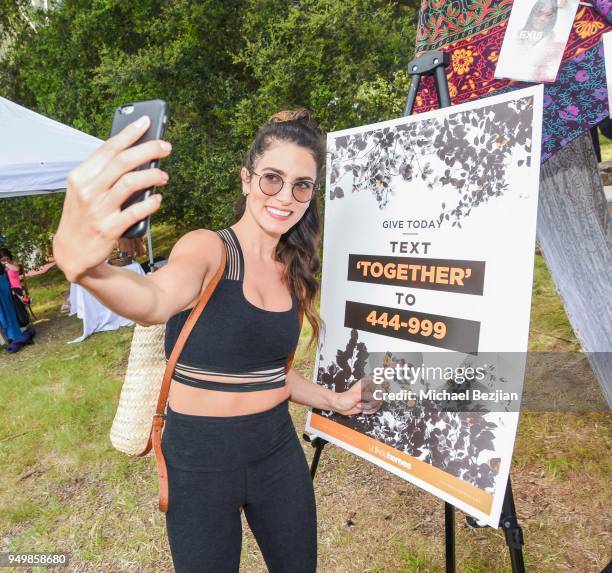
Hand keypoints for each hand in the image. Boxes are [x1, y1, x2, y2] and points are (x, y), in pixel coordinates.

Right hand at [52, 115, 170, 281]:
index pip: (108, 148)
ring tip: (164, 175)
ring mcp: (98, 210)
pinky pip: (135, 211)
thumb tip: (136, 154)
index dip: (129, 133)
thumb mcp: (85, 191)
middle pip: (123, 161)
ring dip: (152, 175)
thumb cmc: (84, 216)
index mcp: (81, 176)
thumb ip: (105, 173)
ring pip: (130, 182)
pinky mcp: (109, 228)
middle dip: (148, 150)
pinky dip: (150, 203)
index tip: (146, 122)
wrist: (72, 252)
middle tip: (166, 147)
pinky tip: (158, 199)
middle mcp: (88, 190)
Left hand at [331, 376, 383, 415]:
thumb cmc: (345, 398)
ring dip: (369, 407)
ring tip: (360, 405)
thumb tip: (377, 395)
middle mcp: (369, 388)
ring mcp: (370, 396)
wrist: (340, 406)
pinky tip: (363, 410)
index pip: (378, 377)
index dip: (387, 371)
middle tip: (362, 401)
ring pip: (379, 402)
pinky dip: (370, 411)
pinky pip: (376, 408)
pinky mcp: (370, 403)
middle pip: (381, 393)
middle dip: (372, 401)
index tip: (394, 365)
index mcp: (366, 383)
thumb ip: (368, 395)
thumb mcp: (356, 396)